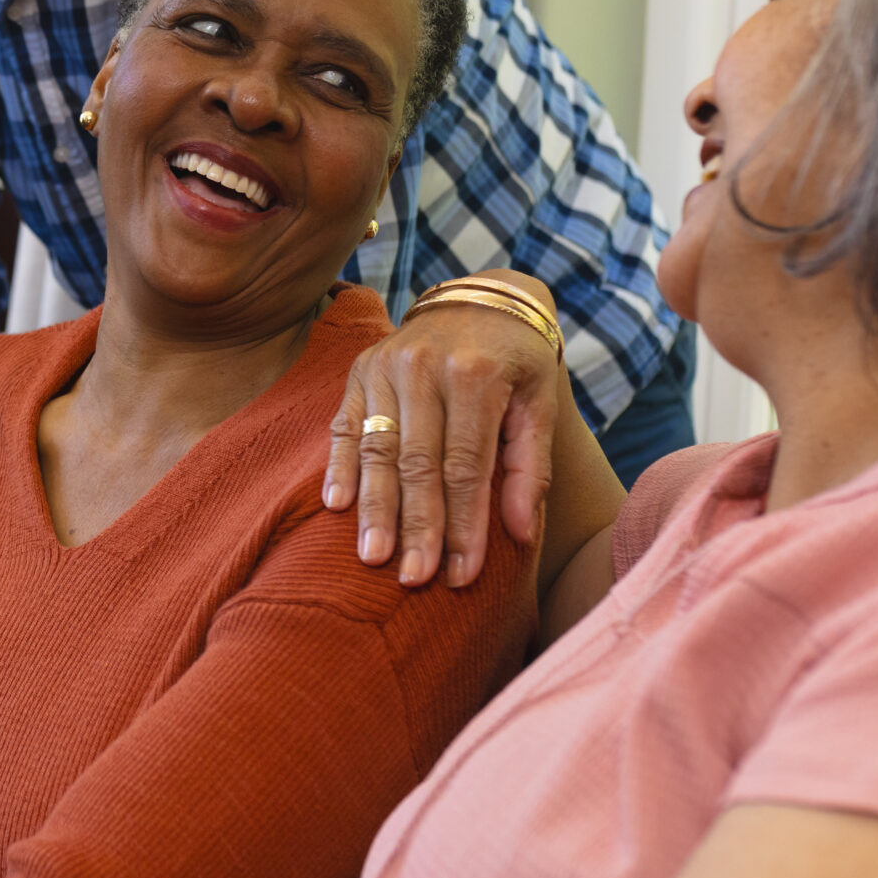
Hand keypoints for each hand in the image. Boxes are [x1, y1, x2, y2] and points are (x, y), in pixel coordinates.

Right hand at [323, 270, 568, 587]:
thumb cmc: (517, 361)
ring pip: (378, 450)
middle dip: (417, 526)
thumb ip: (530, 466)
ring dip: (375, 507)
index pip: (466, 466)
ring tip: (373, 556)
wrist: (482, 298)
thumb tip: (520, 533)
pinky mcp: (359, 370)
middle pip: (418, 463)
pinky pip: (344, 426)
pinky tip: (337, 506)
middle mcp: (424, 366)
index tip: (462, 574)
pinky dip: (339, 467)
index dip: (464, 523)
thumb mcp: (540, 403)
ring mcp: (385, 366)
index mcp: (476, 374)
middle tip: (413, 578)